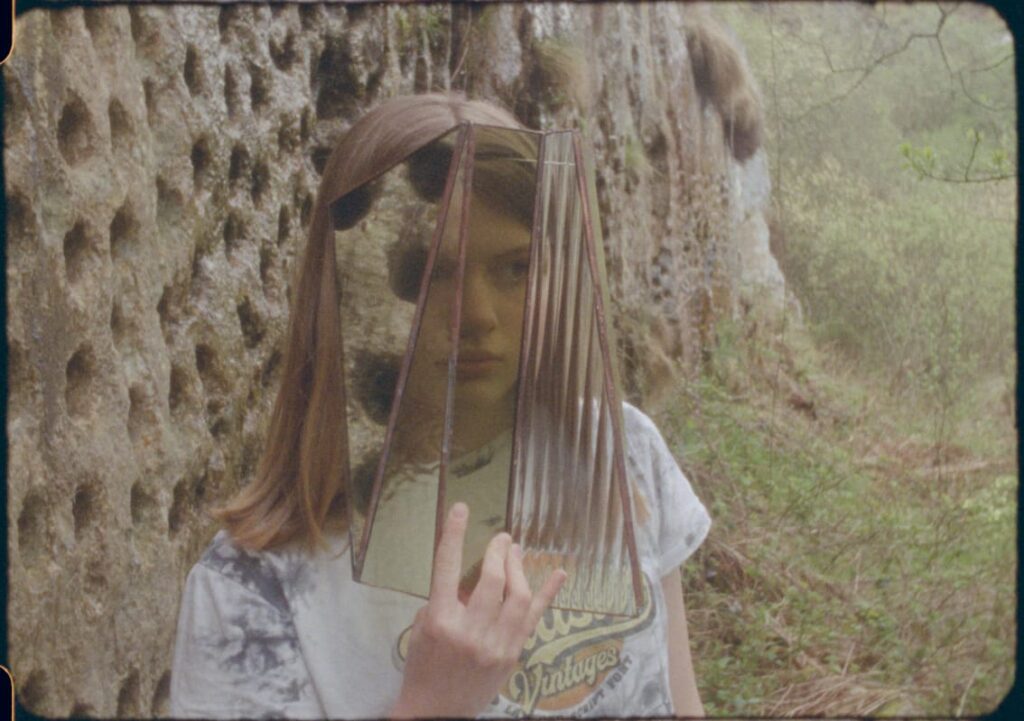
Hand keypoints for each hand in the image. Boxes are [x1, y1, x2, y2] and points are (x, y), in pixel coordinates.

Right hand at [390, 502, 566, 718]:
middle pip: (492, 580)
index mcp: (440, 621)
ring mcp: (495, 644)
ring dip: (518, 567)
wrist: (436, 712)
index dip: (453, 535)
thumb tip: (470, 572)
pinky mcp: (512, 654)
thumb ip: (444, 598)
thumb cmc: (423, 665)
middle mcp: (470, 631)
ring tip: (515, 551)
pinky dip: (548, 593)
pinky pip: (534, 617)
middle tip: (501, 537)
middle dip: (498, 552)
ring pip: (517, 595)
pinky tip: (559, 573)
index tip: (461, 509)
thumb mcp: (423, 627)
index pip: (445, 568)